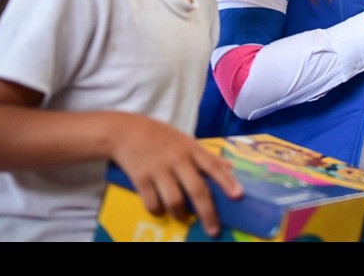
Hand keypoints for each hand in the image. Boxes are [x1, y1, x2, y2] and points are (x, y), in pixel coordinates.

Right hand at [110, 114, 242, 237]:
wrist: (125, 131)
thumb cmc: (160, 136)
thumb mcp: (186, 140)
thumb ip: (207, 156)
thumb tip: (230, 166)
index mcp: (191, 149)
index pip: (213, 166)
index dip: (227, 182)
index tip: (238, 196)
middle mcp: (177, 159)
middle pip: (197, 190)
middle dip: (207, 212)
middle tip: (214, 231)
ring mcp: (159, 169)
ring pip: (175, 200)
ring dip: (181, 214)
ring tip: (183, 218)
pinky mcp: (140, 178)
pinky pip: (152, 202)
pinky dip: (157, 210)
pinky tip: (160, 210)